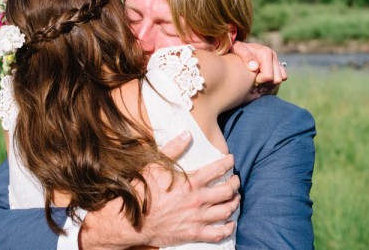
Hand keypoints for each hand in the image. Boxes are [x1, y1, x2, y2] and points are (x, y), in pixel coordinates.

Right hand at [79, 131, 239, 249]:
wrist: (132, 220)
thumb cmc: (143, 191)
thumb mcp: (155, 165)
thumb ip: (173, 149)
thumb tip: (187, 135)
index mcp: (191, 182)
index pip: (218, 169)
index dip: (228, 163)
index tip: (231, 160)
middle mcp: (198, 200)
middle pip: (228, 190)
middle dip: (235, 183)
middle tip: (235, 180)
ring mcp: (198, 218)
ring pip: (227, 210)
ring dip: (234, 203)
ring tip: (235, 198)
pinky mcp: (194, 233)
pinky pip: (218, 234)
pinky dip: (228, 229)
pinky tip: (230, 224)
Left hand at [230, 42, 286, 95]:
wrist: (241, 49)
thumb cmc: (238, 50)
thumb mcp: (237, 49)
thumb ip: (244, 55)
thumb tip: (255, 67)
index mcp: (266, 53)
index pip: (268, 76)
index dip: (259, 81)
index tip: (250, 79)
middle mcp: (274, 56)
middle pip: (276, 80)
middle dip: (265, 84)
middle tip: (254, 83)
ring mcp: (277, 61)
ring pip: (279, 80)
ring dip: (268, 85)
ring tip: (257, 84)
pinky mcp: (278, 65)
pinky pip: (282, 78)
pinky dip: (273, 82)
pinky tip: (262, 82)